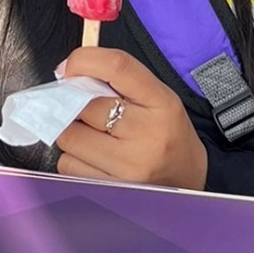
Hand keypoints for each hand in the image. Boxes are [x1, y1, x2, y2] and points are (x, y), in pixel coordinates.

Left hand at [55, 47, 207, 190]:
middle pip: (82, 106)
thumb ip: (114, 77)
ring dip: (73, 132)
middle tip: (88, 110)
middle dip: (75, 104)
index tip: (69, 69)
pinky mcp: (112, 191)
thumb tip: (64, 73)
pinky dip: (74, 158)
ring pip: (69, 137)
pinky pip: (68, 165)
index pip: (116, 66)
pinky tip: (96, 157)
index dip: (83, 61)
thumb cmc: (164, 131)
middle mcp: (147, 136)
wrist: (189, 180)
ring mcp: (130, 168)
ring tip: (96, 136)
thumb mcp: (153, 95)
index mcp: (161, 102)